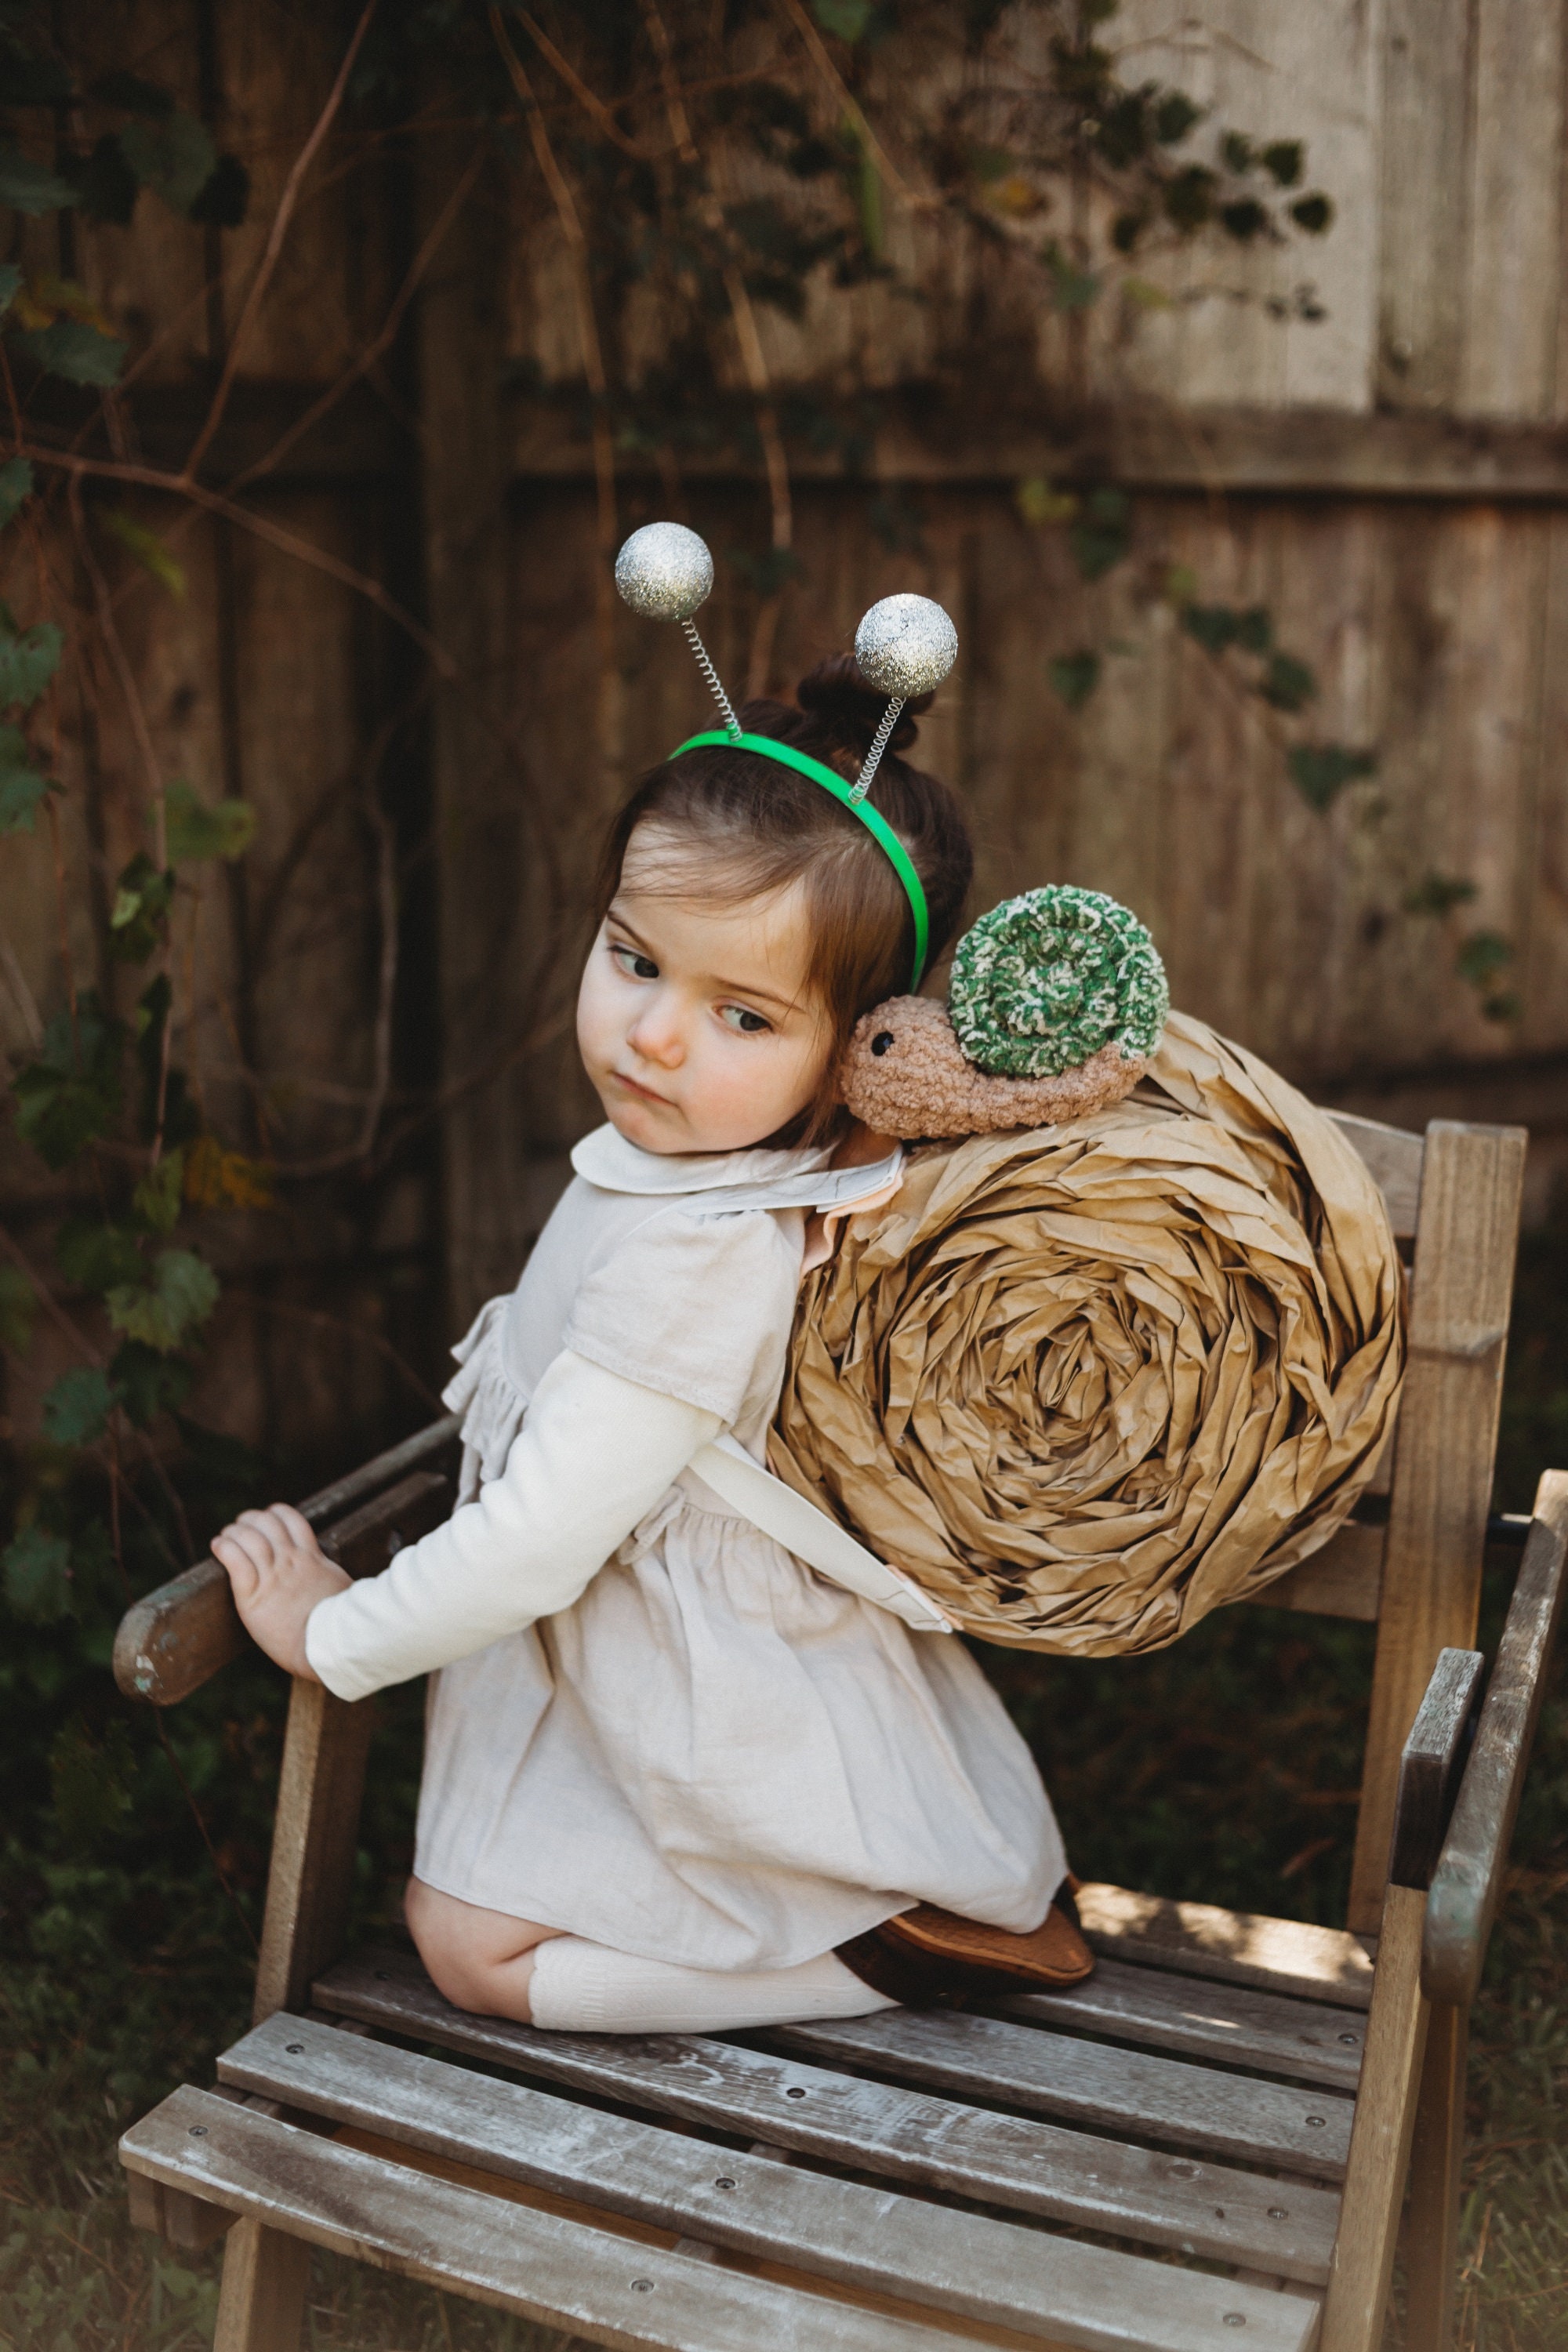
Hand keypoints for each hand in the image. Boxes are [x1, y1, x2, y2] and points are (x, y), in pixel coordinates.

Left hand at [211, 1503, 350, 1679]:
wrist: (328, 1646)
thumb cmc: (340, 1625)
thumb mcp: (340, 1588)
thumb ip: (329, 1578)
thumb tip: (336, 1581)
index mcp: (312, 1558)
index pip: (292, 1520)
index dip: (276, 1514)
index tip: (267, 1517)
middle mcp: (291, 1562)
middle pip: (267, 1524)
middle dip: (250, 1520)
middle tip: (241, 1525)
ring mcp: (272, 1577)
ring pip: (249, 1539)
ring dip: (234, 1532)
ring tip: (226, 1536)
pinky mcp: (253, 1597)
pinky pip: (236, 1562)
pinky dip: (224, 1549)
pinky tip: (218, 1546)